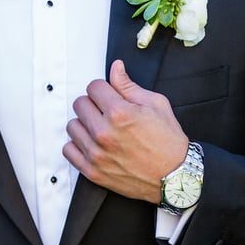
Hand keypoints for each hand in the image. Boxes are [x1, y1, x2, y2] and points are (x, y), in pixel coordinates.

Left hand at [64, 59, 187, 201]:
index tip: (109, 95)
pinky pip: (69, 150)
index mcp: (119, 112)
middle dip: (93, 104)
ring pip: (72, 126)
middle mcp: (104, 132)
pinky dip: (78, 145)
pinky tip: (92, 144)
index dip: (103, 89)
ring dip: (84, 124)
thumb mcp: (156, 104)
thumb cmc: (168, 142)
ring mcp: (96, 154)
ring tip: (100, 128)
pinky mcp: (93, 171)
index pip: (93, 87)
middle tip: (107, 112)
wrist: (175, 176)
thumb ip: (129, 86)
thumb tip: (116, 68)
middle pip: (80, 104)